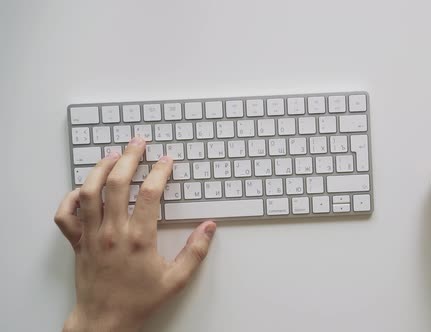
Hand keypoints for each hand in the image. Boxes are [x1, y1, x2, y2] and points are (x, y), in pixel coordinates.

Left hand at [54, 136, 215, 331]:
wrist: (105, 320)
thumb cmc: (138, 300)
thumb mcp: (176, 279)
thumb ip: (195, 251)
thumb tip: (209, 227)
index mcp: (138, 239)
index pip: (149, 194)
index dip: (160, 172)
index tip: (167, 161)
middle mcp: (112, 232)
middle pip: (116, 184)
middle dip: (128, 157)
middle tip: (138, 143)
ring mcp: (91, 236)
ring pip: (89, 192)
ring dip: (100, 169)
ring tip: (112, 155)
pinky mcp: (77, 243)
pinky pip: (66, 215)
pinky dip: (70, 198)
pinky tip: (82, 189)